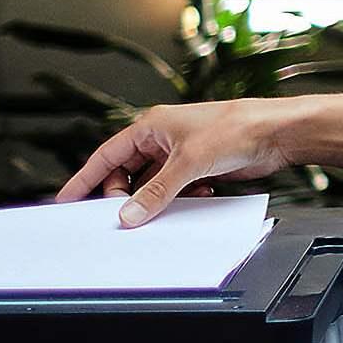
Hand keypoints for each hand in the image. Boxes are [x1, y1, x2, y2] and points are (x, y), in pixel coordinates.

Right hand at [55, 100, 296, 226]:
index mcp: (151, 127)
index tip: (66, 199)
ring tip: (163, 209)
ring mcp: (181, 155)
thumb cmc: (235, 128)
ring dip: (156, 200)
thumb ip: (157, 191)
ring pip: (153, 185)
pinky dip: (179, 200)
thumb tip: (129, 213)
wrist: (275, 133)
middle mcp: (163, 139)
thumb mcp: (188, 162)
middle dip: (126, 195)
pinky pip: (176, 191)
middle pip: (127, 174)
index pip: (107, 155)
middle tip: (126, 215)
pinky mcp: (199, 169)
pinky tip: (195, 198)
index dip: (85, 178)